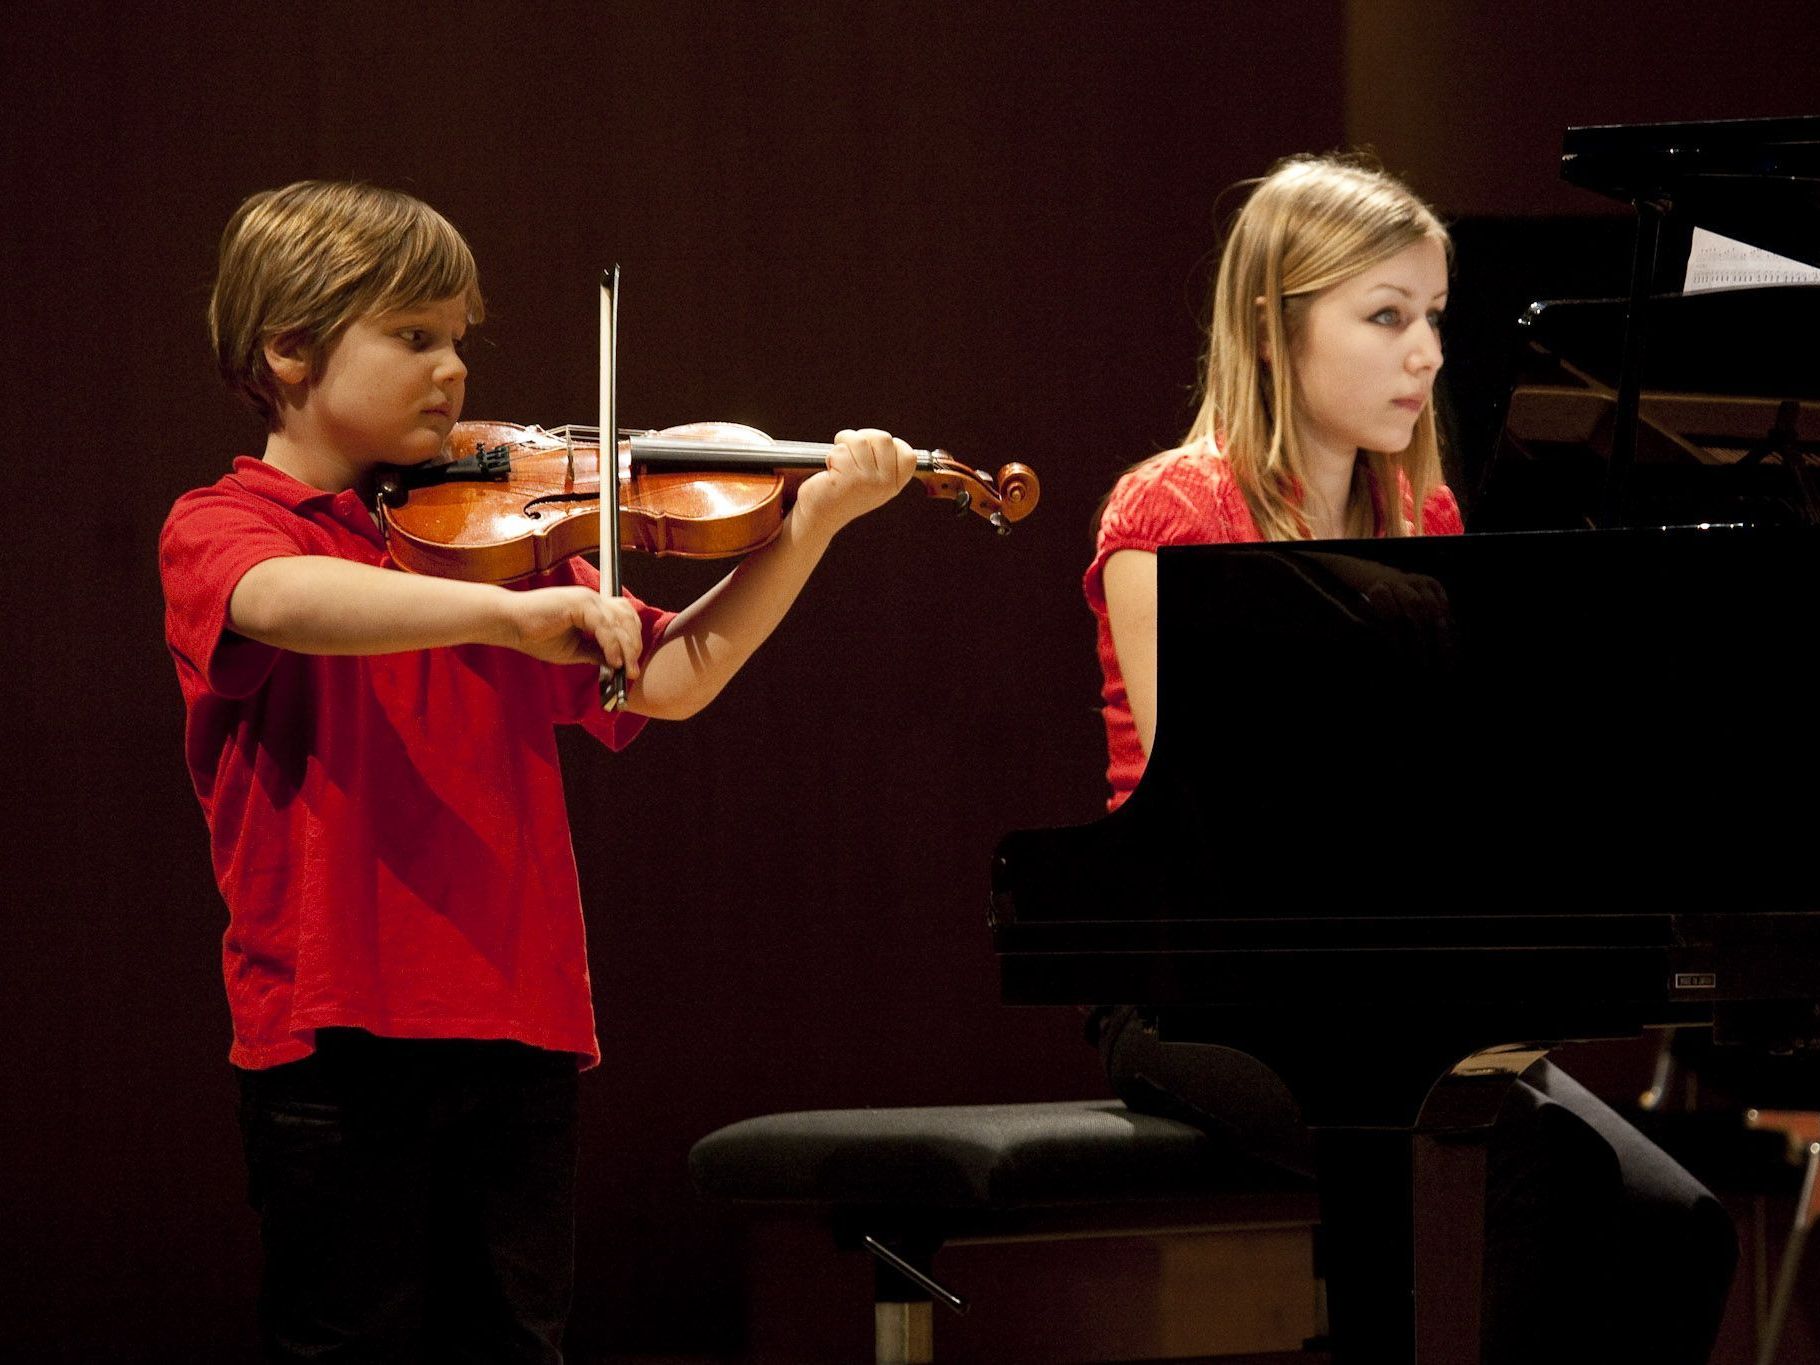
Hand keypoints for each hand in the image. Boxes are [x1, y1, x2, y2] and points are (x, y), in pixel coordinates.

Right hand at [499, 585, 644, 674]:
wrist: (509, 624)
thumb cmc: (535, 635)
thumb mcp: (573, 650)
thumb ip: (595, 653)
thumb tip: (616, 664)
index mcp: (591, 606)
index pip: (623, 618)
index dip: (631, 639)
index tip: (630, 665)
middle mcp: (592, 599)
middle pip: (627, 618)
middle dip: (634, 646)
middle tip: (632, 671)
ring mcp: (586, 598)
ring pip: (619, 622)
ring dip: (626, 648)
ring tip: (625, 669)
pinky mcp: (578, 604)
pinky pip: (604, 626)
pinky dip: (612, 646)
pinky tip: (613, 662)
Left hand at [790, 428, 916, 536]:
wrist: (820, 516)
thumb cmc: (843, 492)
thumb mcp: (871, 480)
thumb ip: (882, 461)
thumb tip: (882, 438)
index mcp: (895, 484)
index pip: (908, 454)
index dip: (888, 445)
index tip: (870, 453)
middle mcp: (886, 484)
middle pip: (883, 438)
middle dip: (862, 438)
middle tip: (850, 453)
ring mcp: (869, 482)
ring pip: (860, 440)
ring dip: (843, 445)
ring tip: (838, 462)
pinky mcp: (848, 480)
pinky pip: (841, 450)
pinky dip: (831, 456)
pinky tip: (830, 472)